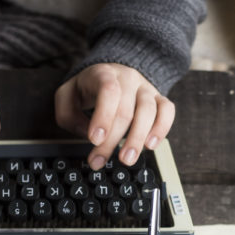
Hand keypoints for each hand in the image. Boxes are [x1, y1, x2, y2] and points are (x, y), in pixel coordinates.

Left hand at [54, 63, 174, 170]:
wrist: (112, 75)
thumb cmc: (88, 89)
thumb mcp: (67, 96)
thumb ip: (67, 114)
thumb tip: (86, 133)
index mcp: (103, 74)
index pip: (108, 91)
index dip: (103, 116)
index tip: (95, 139)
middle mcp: (127, 79)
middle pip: (125, 110)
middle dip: (112, 140)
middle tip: (100, 160)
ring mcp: (145, 88)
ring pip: (148, 111)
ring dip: (137, 139)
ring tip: (126, 159)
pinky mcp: (158, 98)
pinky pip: (167, 111)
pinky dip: (162, 128)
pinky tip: (150, 145)